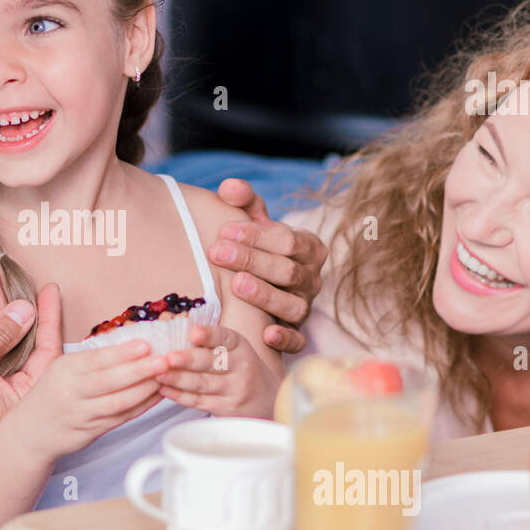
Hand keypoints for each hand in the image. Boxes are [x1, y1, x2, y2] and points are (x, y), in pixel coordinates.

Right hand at [5, 341, 169, 464]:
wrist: (30, 432)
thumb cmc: (51, 393)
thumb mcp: (60, 367)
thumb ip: (89, 357)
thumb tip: (126, 340)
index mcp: (65, 369)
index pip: (97, 359)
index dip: (123, 352)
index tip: (146, 344)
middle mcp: (72, 392)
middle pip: (111, 381)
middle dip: (141, 370)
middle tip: (165, 360)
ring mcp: (82, 414)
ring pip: (119, 402)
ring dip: (146, 390)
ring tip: (167, 377)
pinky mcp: (91, 432)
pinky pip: (121, 418)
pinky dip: (141, 406)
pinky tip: (157, 395)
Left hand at [155, 324, 279, 418]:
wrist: (267, 399)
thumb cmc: (240, 368)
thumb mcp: (235, 349)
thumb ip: (210, 341)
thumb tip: (172, 326)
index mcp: (239, 346)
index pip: (225, 338)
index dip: (209, 335)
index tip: (193, 333)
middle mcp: (240, 367)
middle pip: (212, 363)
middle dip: (188, 360)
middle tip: (168, 357)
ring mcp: (234, 389)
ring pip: (203, 383)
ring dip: (178, 378)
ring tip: (158, 373)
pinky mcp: (226, 408)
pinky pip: (199, 401)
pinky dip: (179, 396)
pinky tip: (164, 389)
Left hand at [210, 178, 327, 353]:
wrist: (260, 283)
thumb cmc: (256, 249)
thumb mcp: (253, 222)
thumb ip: (244, 202)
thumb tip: (230, 187)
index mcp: (308, 248)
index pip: (288, 240)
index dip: (257, 235)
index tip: (224, 230)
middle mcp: (311, 279)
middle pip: (288, 271)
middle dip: (252, 260)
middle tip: (217, 252)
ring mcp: (304, 308)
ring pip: (293, 305)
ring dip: (265, 295)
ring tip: (236, 284)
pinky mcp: (296, 335)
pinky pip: (297, 341)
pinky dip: (285, 339)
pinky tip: (266, 333)